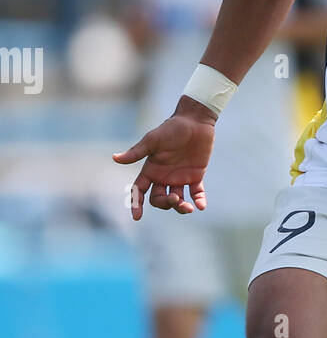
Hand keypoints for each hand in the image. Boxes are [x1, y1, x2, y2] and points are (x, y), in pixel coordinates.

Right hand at [113, 98, 216, 217]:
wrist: (194, 121)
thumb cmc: (171, 128)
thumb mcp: (153, 140)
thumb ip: (137, 152)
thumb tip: (115, 158)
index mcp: (151, 169)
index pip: (140, 190)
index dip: (137, 204)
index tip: (137, 216)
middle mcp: (163, 177)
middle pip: (159, 199)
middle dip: (165, 204)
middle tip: (175, 199)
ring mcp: (180, 177)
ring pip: (177, 200)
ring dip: (181, 207)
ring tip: (189, 208)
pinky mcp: (195, 176)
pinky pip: (196, 193)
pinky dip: (199, 201)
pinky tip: (201, 206)